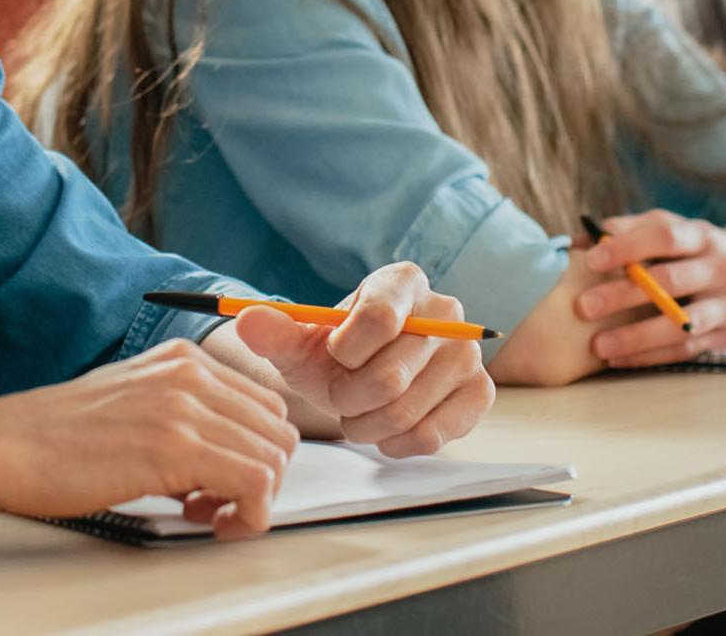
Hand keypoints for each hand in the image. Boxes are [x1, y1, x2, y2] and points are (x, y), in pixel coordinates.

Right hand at [0, 339, 300, 536]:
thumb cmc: (50, 436)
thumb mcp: (129, 402)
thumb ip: (180, 415)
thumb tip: (221, 456)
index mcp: (181, 359)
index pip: (265, 406)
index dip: (254, 454)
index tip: (222, 482)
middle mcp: (190, 374)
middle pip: (278, 433)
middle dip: (260, 478)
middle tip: (216, 503)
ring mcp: (184, 407)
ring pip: (273, 460)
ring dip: (251, 501)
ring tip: (204, 513)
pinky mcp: (174, 447)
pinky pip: (254, 485)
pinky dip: (245, 516)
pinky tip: (205, 521)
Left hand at [231, 262, 495, 457]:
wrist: (364, 379)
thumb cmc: (334, 356)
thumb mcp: (299, 342)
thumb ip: (274, 331)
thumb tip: (246, 321)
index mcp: (402, 282)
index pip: (378, 319)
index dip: (344, 351)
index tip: (335, 355)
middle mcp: (446, 311)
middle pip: (389, 376)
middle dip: (349, 398)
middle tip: (341, 395)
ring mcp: (468, 353)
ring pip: (406, 410)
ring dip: (367, 424)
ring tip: (360, 411)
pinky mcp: (479, 393)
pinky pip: (433, 435)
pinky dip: (396, 443)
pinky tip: (385, 430)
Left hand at [576, 211, 725, 365]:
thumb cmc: (708, 254)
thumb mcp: (683, 232)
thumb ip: (634, 230)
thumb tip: (580, 238)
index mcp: (702, 237)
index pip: (665, 236)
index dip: (628, 246)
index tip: (592, 259)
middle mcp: (720, 269)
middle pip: (668, 282)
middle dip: (622, 295)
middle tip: (582, 306)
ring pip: (679, 324)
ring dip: (635, 336)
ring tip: (597, 345)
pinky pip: (686, 349)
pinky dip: (650, 356)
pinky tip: (618, 358)